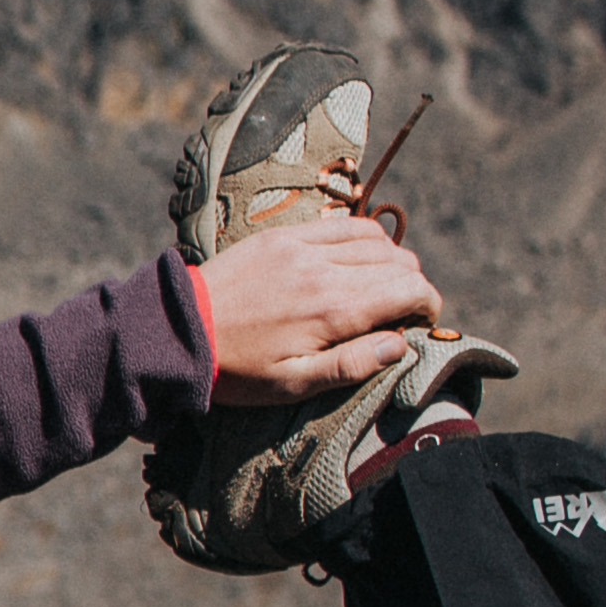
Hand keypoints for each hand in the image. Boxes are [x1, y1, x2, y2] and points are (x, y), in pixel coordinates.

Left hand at [192, 209, 446, 399]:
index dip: (428, 305)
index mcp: (333, 309)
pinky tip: (355, 260)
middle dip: (412, 286)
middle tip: (398, 310)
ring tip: (378, 287)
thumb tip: (401, 343)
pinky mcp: (283, 235)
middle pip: (400, 262)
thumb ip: (352, 364)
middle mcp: (324, 269)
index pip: (411, 289)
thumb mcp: (294, 382)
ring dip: (390, 261)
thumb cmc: (237, 369)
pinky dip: (361, 239)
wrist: (177, 332)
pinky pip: (341, 224)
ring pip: (376, 239)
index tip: (420, 321)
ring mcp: (302, 246)